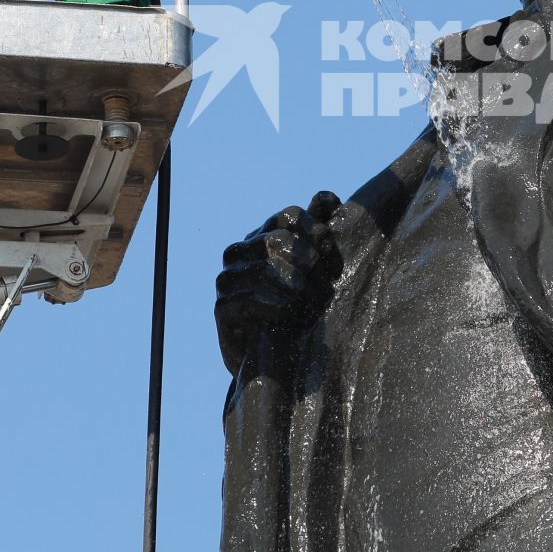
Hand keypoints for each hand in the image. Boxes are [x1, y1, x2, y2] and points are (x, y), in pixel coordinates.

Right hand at [216, 191, 342, 373]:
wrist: (273, 354)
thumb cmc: (298, 306)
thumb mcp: (315, 268)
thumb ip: (320, 231)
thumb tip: (328, 197)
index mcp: (263, 235)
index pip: (289, 215)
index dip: (315, 230)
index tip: (329, 251)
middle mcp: (241, 252)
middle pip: (279, 239)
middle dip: (308, 262)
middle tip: (324, 286)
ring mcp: (228, 279)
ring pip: (267, 268)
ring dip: (296, 287)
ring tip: (310, 304)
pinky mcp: (223, 308)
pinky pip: (251, 298)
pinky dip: (277, 305)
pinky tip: (288, 313)